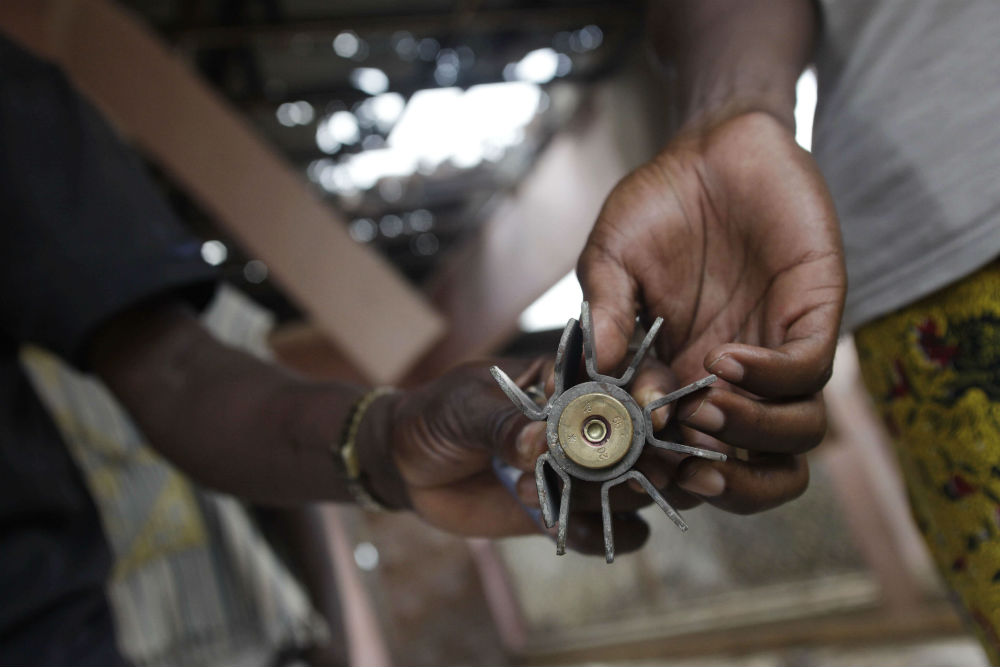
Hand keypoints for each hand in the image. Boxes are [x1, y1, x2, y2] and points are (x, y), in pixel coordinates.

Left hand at [363, 359, 652, 555]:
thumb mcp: (465, 407)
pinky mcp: (572, 512)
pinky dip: (600, 536)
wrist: (409, 465)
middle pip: (652, 439)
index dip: (654, 392)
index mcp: (573, 377)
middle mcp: (592, 423)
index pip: (632, 375)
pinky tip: (557, 529)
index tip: (651, 415)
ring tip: (539, 494)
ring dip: (608, 498)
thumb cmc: (439, 414)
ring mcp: (587, 471)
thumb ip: (502, 422)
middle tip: (619, 474)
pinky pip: (614, 532)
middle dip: (650, 459)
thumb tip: (539, 442)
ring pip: (639, 489)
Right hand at [577, 111, 845, 513]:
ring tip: (704, 407)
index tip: (636, 458)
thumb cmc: (656, 207)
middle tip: (686, 466)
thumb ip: (603, 311)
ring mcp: (776, 350)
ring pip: (795, 435)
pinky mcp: (814, 315)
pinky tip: (727, 359)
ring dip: (749, 436)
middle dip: (727, 484)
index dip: (663, 469)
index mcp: (682, 376)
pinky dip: (770, 380)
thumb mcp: (610, 260)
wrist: (711, 149)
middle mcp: (733, 379)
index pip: (684, 451)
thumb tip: (598, 368)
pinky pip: (809, 374)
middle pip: (756, 469)